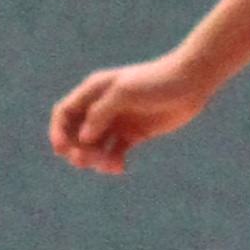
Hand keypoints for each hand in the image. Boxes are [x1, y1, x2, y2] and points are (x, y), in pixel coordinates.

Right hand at [49, 53, 209, 173]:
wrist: (191, 82)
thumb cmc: (156, 81)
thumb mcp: (125, 92)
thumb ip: (101, 112)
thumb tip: (84, 137)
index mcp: (94, 91)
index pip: (64, 113)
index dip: (58, 132)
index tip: (63, 149)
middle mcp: (102, 106)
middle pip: (76, 133)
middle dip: (77, 149)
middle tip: (87, 160)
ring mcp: (118, 121)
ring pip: (95, 146)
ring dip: (95, 159)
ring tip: (109, 165)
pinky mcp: (134, 134)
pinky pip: (115, 152)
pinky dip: (112, 162)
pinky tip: (119, 167)